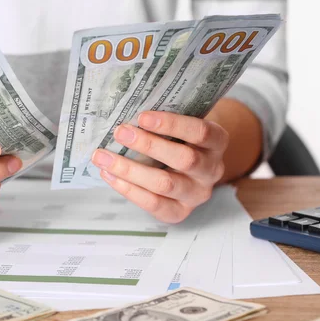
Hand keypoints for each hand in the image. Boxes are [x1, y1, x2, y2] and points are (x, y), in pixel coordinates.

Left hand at [90, 111, 228, 222]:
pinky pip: (153, 203)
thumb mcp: (182, 124)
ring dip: (129, 170)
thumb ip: (164, 119)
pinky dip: (128, 189)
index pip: (200, 133)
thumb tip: (126, 108)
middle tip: (120, 132)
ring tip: (103, 157)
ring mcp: (197, 194)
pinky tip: (109, 175)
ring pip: (164, 184)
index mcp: (217, 141)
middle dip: (148, 145)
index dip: (171, 124)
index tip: (142, 116)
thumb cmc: (180, 139)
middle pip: (184, 159)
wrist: (190, 167)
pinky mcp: (179, 212)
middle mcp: (211, 170)